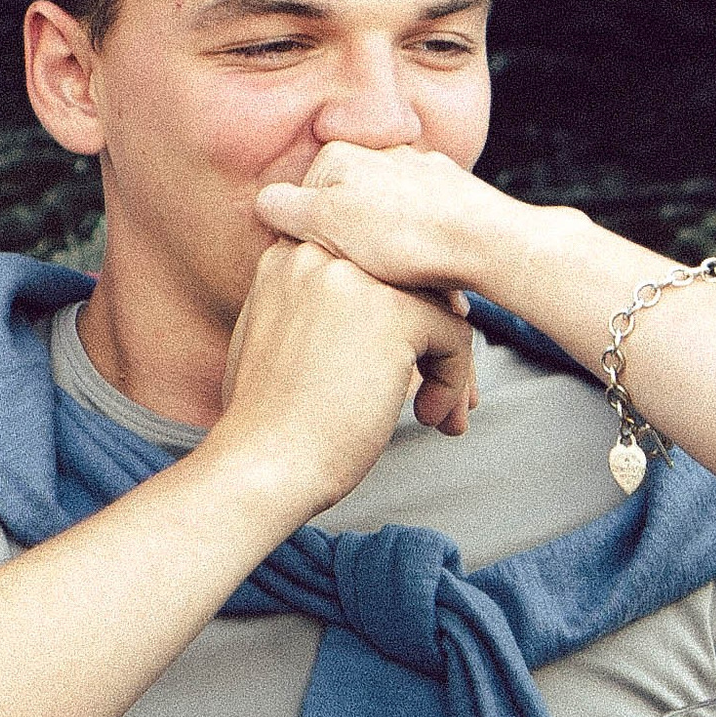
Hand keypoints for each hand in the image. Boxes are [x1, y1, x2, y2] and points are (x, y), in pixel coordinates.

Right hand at [208, 237, 479, 518]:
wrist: (260, 465)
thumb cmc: (270, 422)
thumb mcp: (282, 339)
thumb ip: (323, 308)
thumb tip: (396, 309)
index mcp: (290, 252)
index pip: (378, 266)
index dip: (402, 316)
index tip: (410, 363)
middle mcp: (319, 251)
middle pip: (412, 281)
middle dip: (432, 339)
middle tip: (437, 394)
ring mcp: (356, 277)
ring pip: (440, 307)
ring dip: (448, 365)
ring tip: (437, 415)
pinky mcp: (393, 311)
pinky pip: (455, 334)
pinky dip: (453, 381)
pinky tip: (426, 418)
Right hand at [257, 143, 526, 308]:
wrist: (486, 242)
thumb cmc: (404, 238)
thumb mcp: (326, 224)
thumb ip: (286, 209)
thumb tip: (265, 202)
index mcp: (342, 155)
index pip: (303, 205)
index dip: (311, 244)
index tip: (329, 270)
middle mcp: (382, 153)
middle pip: (346, 212)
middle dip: (352, 249)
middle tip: (367, 281)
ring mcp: (421, 171)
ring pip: (386, 222)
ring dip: (389, 255)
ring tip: (403, 283)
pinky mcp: (454, 195)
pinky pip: (424, 228)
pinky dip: (422, 252)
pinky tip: (430, 277)